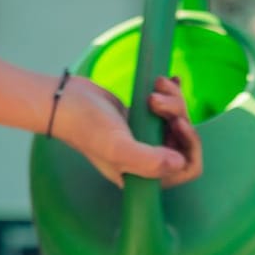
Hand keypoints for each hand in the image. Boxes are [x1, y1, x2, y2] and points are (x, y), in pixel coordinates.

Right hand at [53, 75, 203, 188]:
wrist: (63, 100)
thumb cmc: (86, 125)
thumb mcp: (117, 146)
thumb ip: (148, 161)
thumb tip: (180, 163)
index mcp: (143, 175)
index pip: (186, 170)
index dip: (190, 146)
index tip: (176, 123)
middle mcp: (147, 160)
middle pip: (185, 140)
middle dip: (179, 115)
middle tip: (157, 100)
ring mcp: (145, 138)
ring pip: (178, 120)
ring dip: (173, 100)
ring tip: (156, 86)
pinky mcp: (141, 119)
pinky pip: (169, 108)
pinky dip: (172, 92)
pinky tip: (170, 79)